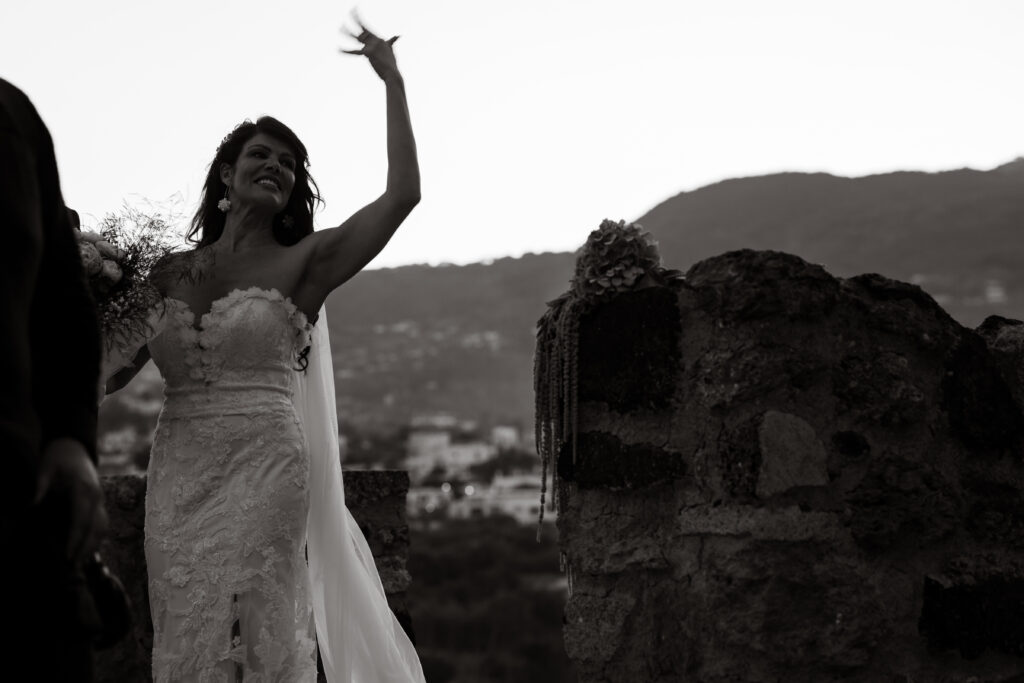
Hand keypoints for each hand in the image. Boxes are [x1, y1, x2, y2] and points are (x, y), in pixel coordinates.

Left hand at [35, 438, 107, 563]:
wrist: (74, 446)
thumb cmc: (57, 458)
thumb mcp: (45, 468)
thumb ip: (40, 486)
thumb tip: (32, 505)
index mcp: (84, 488)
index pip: (81, 518)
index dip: (75, 538)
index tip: (67, 555)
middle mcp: (96, 496)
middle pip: (94, 527)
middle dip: (85, 548)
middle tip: (73, 567)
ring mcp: (100, 499)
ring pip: (102, 527)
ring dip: (93, 546)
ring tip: (81, 564)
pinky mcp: (99, 503)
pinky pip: (102, 524)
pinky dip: (96, 539)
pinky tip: (87, 552)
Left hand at [340, 10, 401, 82]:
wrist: (393, 74)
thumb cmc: (391, 65)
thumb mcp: (391, 51)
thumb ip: (391, 42)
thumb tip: (398, 35)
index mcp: (379, 39)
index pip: (367, 28)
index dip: (360, 19)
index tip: (355, 11)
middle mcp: (375, 40)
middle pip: (362, 28)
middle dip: (356, 18)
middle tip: (351, 10)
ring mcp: (371, 46)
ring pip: (356, 37)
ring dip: (348, 32)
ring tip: (340, 27)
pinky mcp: (368, 53)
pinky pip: (354, 52)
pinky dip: (346, 51)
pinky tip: (338, 49)